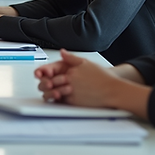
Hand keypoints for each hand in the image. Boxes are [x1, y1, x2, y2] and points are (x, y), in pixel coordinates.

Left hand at [35, 50, 149, 118]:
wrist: (113, 90)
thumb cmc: (102, 77)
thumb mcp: (87, 63)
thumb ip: (72, 58)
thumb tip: (62, 52)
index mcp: (71, 72)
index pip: (52, 72)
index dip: (44, 74)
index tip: (42, 75)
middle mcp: (70, 82)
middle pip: (50, 83)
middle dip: (45, 84)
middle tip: (44, 84)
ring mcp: (72, 93)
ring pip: (53, 93)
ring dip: (49, 93)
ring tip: (49, 92)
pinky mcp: (75, 102)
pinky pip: (61, 102)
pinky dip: (57, 100)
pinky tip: (57, 99)